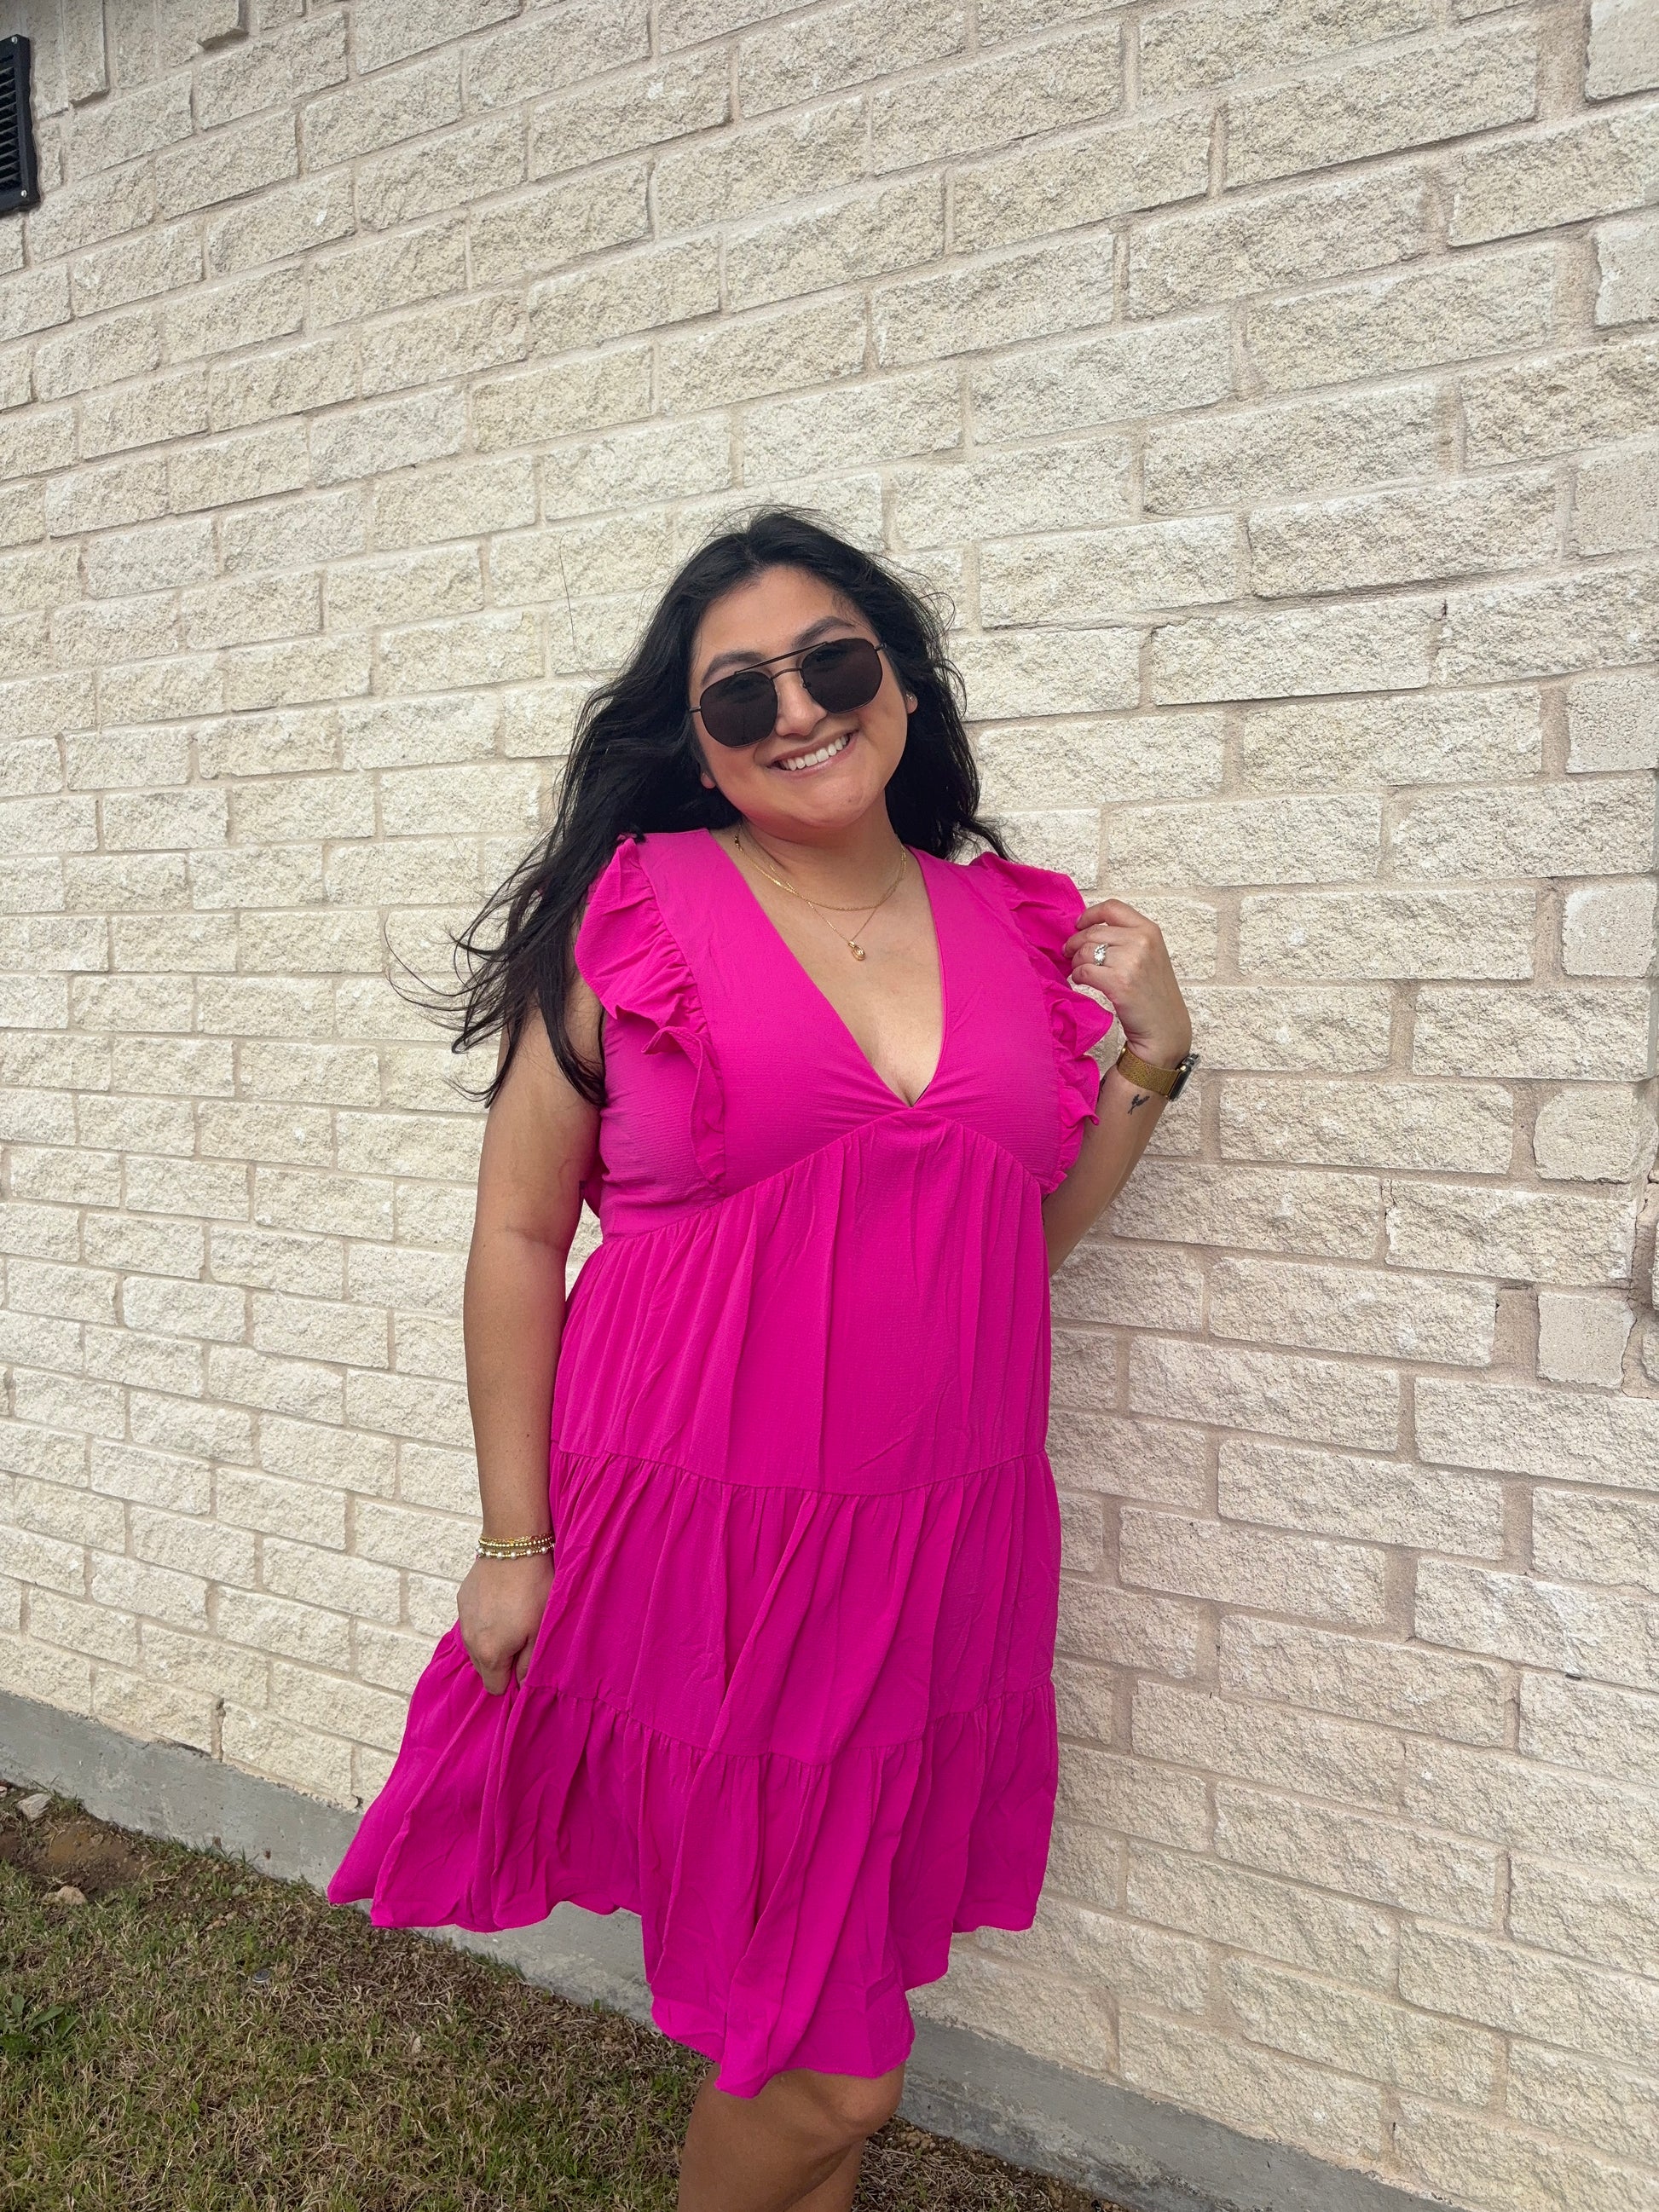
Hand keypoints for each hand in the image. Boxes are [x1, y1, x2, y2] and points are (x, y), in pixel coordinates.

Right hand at [458, 1551, 554, 1694]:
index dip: (511, 1679)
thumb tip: (520, 1684)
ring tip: (512, 1619)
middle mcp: (470, 1642)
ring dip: (491, 1641)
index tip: (524, 1661)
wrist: (513, 1546)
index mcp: (490, 1654)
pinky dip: (484, 1621)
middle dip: (501, 1662)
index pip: (495, 1688)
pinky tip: (501, 1603)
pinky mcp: (462, 1601)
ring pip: (476, 1646)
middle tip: (522, 1638)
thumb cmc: (533, 1590)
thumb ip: (528, 1663)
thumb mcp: (539, 1631)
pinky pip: (473, 1623)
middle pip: (484, 1668)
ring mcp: (463, 1621)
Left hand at [1063, 898, 1191, 1069]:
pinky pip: (1083, 972)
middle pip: (1092, 932)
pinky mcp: (1119, 982)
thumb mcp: (1150, 955)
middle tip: (1070, 955)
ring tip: (1080, 972)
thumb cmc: (1154, 994)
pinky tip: (1083, 983)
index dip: (1089, 915)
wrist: (1165, 1028)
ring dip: (1076, 963)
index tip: (1078, 925)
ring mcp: (1131, 961)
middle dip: (1075, 944)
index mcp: (1149, 930)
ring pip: (1085, 952)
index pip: (1112, 908)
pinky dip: (1077, 977)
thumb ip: (1126, 938)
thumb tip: (1087, 930)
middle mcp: (1141, 941)